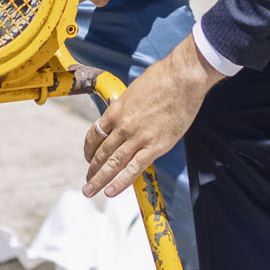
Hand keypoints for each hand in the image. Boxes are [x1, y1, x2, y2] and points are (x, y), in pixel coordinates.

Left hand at [83, 37, 224, 198]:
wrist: (183, 78)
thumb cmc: (162, 78)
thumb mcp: (135, 91)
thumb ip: (127, 107)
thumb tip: (125, 116)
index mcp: (116, 110)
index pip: (95, 134)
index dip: (89, 149)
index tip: (88, 156)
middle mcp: (123, 125)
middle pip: (101, 152)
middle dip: (92, 169)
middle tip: (87, 180)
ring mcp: (139, 137)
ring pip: (113, 163)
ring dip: (100, 179)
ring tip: (91, 189)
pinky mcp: (156, 146)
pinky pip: (134, 169)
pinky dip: (121, 182)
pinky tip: (111, 191)